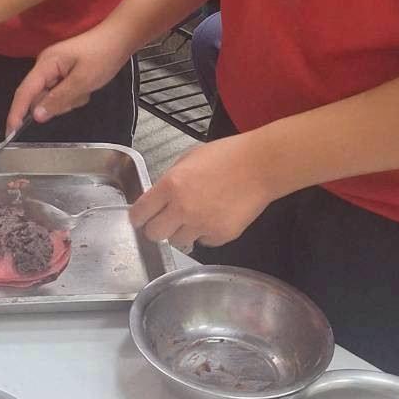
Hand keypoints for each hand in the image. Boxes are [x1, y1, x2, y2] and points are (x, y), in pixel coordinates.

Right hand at [7, 24, 131, 132]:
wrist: (119, 39)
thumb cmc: (102, 56)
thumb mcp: (82, 81)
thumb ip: (58, 99)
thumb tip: (36, 116)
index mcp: (46, 64)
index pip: (24, 91)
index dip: (16, 112)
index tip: (10, 132)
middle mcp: (45, 66)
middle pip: (39, 96)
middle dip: (58, 104)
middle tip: (80, 95)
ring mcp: (54, 69)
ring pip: (52, 97)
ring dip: (69, 100)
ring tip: (86, 88)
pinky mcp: (63, 72)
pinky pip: (61, 92)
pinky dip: (74, 95)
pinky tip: (87, 87)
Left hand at [129, 136, 274, 250]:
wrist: (260, 166)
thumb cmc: (227, 155)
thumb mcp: (189, 159)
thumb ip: (171, 180)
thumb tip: (160, 198)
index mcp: (171, 185)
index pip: (140, 212)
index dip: (138, 216)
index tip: (140, 218)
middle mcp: (183, 208)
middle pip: (154, 234)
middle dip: (157, 228)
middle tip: (165, 221)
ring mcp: (202, 224)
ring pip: (178, 242)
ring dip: (182, 232)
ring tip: (196, 216)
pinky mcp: (220, 236)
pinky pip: (204, 242)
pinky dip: (206, 234)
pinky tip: (215, 217)